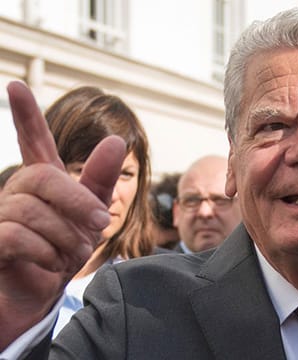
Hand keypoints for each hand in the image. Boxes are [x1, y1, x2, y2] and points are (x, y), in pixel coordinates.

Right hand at [0, 81, 125, 348]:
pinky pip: (16, 236)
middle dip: (78, 202)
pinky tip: (50, 264)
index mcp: (43, 182)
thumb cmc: (66, 249)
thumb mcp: (92, 215)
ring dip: (64, 238)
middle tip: (101, 225)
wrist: (43, 293)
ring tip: (69, 255)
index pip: (33, 142)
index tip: (17, 86)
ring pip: (32, 212)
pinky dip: (45, 253)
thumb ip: (101, 180)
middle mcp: (16, 191)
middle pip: (43, 177)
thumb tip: (115, 139)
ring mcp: (0, 216)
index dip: (27, 116)